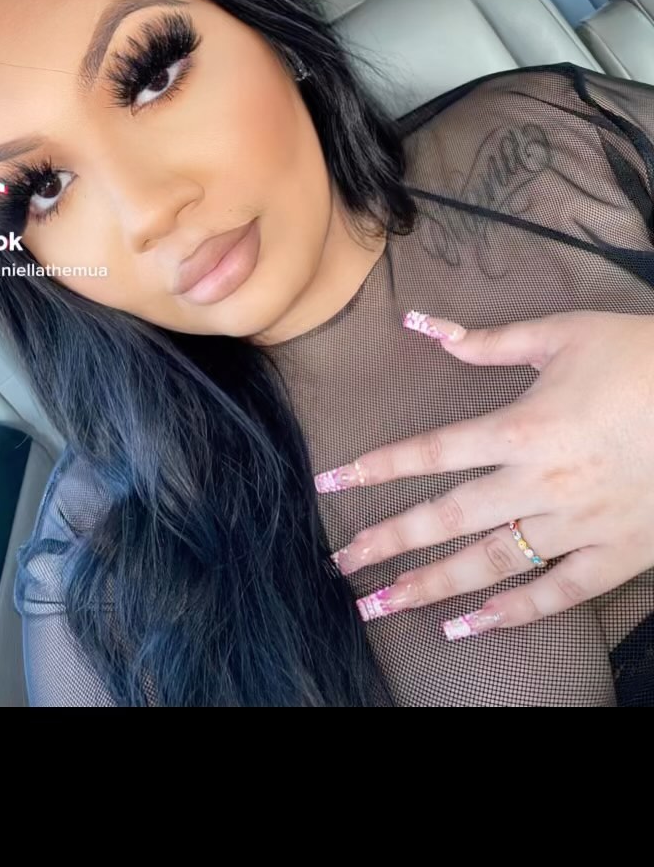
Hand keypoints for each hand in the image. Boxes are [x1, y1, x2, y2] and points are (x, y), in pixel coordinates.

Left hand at [315, 311, 653, 638]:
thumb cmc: (639, 358)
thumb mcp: (563, 334)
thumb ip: (489, 340)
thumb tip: (424, 326)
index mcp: (521, 427)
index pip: (430, 453)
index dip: (375, 469)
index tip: (330, 485)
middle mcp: (540, 483)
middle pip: (447, 518)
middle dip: (389, 544)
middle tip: (342, 566)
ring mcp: (578, 525)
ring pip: (492, 564)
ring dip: (434, 587)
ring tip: (386, 603)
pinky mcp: (617, 554)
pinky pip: (559, 594)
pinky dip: (515, 613)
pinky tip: (473, 626)